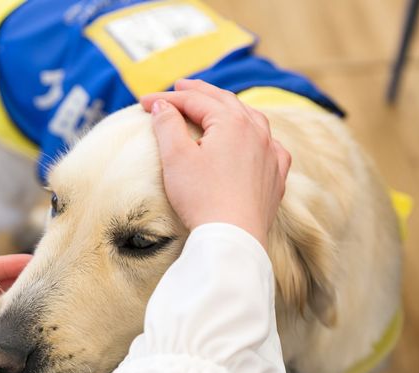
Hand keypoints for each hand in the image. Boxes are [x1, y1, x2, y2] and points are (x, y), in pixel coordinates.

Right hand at [140, 79, 290, 248]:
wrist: (233, 238)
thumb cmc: (202, 198)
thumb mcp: (176, 158)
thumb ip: (167, 125)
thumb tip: (162, 106)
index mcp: (232, 122)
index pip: (195, 100)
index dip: (166, 98)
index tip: (143, 103)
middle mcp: (257, 131)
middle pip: (225, 102)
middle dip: (200, 93)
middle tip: (180, 87)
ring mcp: (270, 154)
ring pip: (251, 119)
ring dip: (230, 109)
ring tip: (215, 106)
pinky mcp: (276, 178)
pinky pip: (270, 147)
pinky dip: (257, 137)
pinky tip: (256, 141)